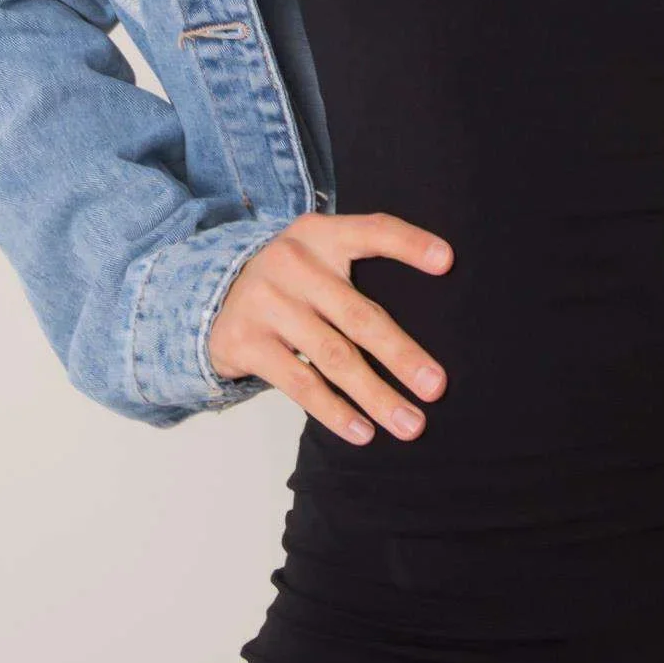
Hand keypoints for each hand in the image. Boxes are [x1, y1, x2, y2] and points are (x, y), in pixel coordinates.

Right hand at [207, 210, 453, 442]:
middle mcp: (293, 262)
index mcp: (321, 234)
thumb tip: (433, 315)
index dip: (410, 244)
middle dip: (402, 356)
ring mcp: (267, 302)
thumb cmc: (294, 281)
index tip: (448, 262)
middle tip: (437, 388)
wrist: (215, 296)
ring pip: (334, 357)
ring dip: (376, 396)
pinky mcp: (246, 342)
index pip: (373, 230)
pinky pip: (301, 383)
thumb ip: (360, 268)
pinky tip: (363, 432)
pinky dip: (335, 412)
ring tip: (409, 425)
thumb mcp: (320, 255)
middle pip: (359, 315)